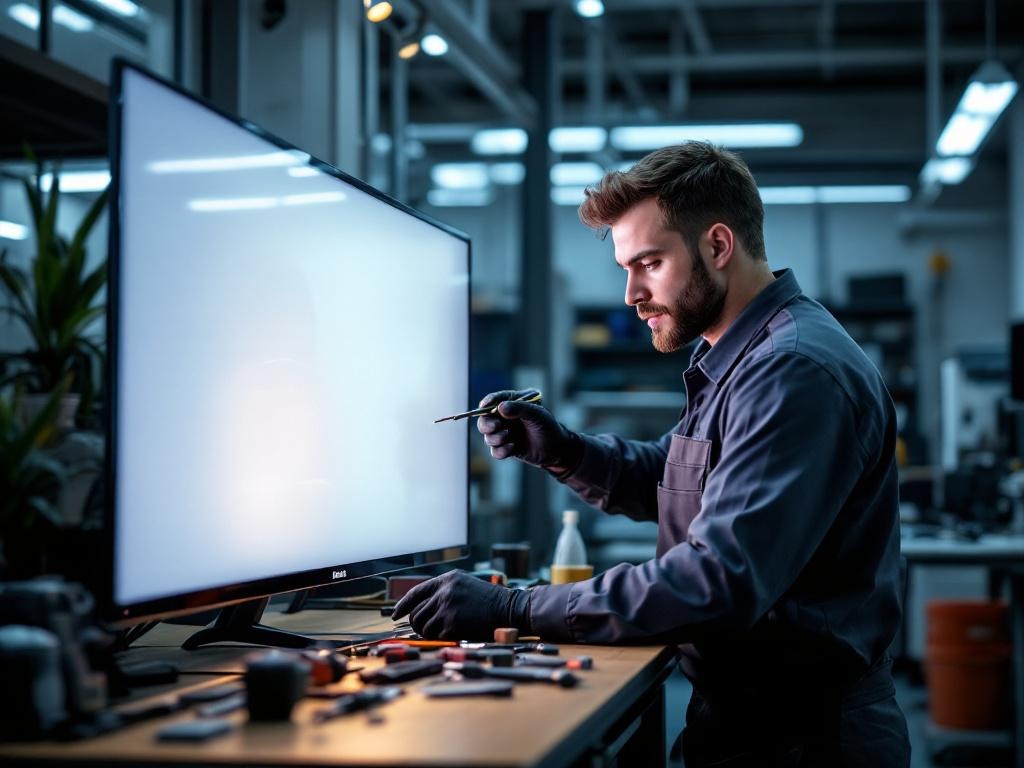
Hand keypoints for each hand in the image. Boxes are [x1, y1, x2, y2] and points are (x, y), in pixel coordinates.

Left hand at [392, 571, 530, 639]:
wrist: (508, 608)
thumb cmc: (488, 600)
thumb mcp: (464, 586)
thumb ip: (444, 592)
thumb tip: (422, 608)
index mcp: (447, 580)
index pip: (416, 592)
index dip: (403, 605)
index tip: (395, 614)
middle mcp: (444, 591)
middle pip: (416, 612)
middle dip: (416, 624)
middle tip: (422, 631)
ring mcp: (447, 607)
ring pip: (423, 626)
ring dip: (429, 633)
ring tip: (442, 632)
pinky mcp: (452, 623)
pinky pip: (435, 635)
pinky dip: (441, 638)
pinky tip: (454, 633)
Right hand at [476, 389, 581, 470]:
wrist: (556, 449)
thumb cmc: (548, 426)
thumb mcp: (537, 414)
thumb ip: (520, 408)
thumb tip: (500, 408)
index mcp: (512, 404)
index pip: (494, 400)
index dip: (487, 402)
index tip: (485, 406)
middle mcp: (505, 418)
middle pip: (484, 419)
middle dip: (487, 424)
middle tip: (496, 426)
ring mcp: (504, 433)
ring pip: (488, 436)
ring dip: (495, 438)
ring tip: (508, 437)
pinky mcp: (506, 448)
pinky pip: (495, 451)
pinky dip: (501, 451)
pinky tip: (512, 448)